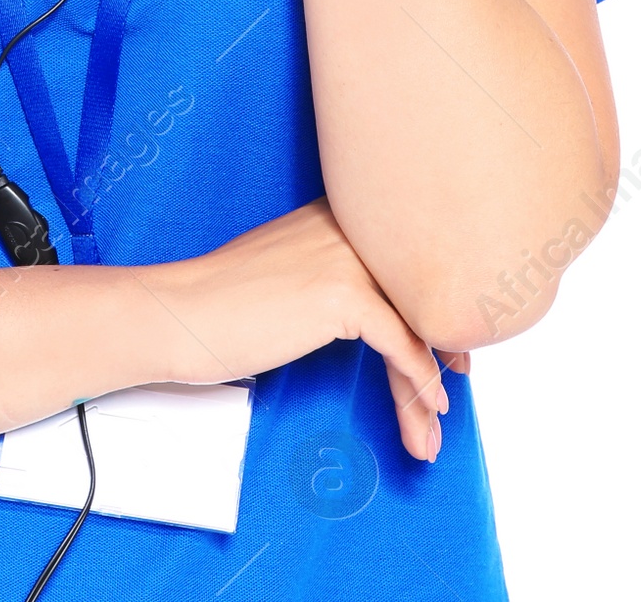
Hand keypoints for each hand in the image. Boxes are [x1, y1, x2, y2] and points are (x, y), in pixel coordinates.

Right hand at [140, 198, 460, 462]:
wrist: (182, 313)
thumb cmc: (224, 301)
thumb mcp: (289, 267)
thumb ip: (335, 269)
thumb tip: (379, 308)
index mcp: (337, 214)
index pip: (406, 260)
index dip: (434, 305)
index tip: (450, 341)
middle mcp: (349, 227)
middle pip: (417, 292)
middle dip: (443, 344)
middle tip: (458, 377)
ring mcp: (346, 259)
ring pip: (413, 324)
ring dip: (427, 382)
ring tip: (433, 426)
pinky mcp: (341, 295)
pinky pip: (400, 344)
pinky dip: (419, 381)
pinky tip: (430, 407)